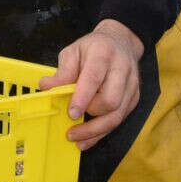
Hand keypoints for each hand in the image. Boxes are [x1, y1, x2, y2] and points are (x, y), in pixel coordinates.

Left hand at [38, 19, 143, 150]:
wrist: (120, 42)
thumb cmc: (92, 49)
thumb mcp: (73, 52)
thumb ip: (62, 71)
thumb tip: (46, 87)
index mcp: (103, 53)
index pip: (94, 78)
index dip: (82, 98)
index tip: (71, 113)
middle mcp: (121, 69)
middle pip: (111, 100)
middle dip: (91, 116)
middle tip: (71, 122)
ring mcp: (131, 85)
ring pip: (117, 115)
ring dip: (96, 131)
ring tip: (77, 139)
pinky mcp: (134, 98)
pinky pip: (120, 120)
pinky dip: (102, 132)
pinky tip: (87, 138)